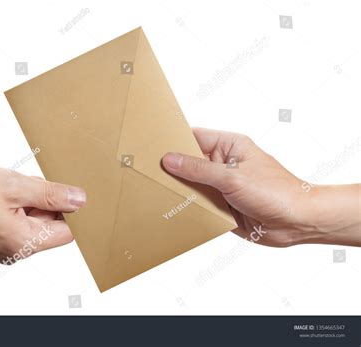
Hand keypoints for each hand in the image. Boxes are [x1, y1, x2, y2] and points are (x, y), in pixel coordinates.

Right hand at [0, 166, 85, 261]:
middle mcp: (17, 252)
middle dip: (44, 202)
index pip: (67, 231)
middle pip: (50, 226)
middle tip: (23, 186)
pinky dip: (17, 207)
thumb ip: (51, 195)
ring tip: (7, 190)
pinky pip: (19, 224)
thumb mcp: (14, 186)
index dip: (66, 209)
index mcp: (25, 242)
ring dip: (29, 202)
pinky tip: (1, 196)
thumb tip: (80, 201)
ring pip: (34, 222)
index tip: (55, 191)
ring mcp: (6, 249)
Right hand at [162, 128, 360, 246]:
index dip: (172, 140)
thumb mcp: (233, 177)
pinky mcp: (221, 205)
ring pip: (191, 184)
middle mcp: (223, 164)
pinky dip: (187, 206)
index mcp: (228, 146)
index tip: (149, 145)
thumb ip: (199, 169)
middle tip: (145, 170)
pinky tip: (170, 208)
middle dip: (171, 168)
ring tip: (152, 190)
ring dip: (178, 189)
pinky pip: (198, 203)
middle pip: (188, 162)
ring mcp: (221, 185)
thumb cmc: (275, 192)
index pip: (193, 137)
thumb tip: (170, 160)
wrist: (297, 222)